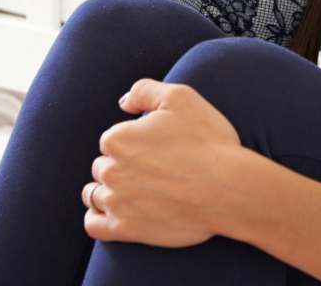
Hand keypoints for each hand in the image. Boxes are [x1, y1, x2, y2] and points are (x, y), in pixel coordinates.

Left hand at [82, 79, 242, 246]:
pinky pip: (93, 225)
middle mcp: (110, 171)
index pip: (112, 139)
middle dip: (121, 165)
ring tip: (135, 189)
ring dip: (108, 190)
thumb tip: (123, 103)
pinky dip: (98, 217)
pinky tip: (117, 210)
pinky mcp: (125, 230)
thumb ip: (143, 91)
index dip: (134, 140)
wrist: (228, 188)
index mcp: (118, 138)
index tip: (156, 147)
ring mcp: (116, 203)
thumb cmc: (207, 140)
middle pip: (103, 166)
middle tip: (152, 168)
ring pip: (94, 194)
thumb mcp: (179, 97)